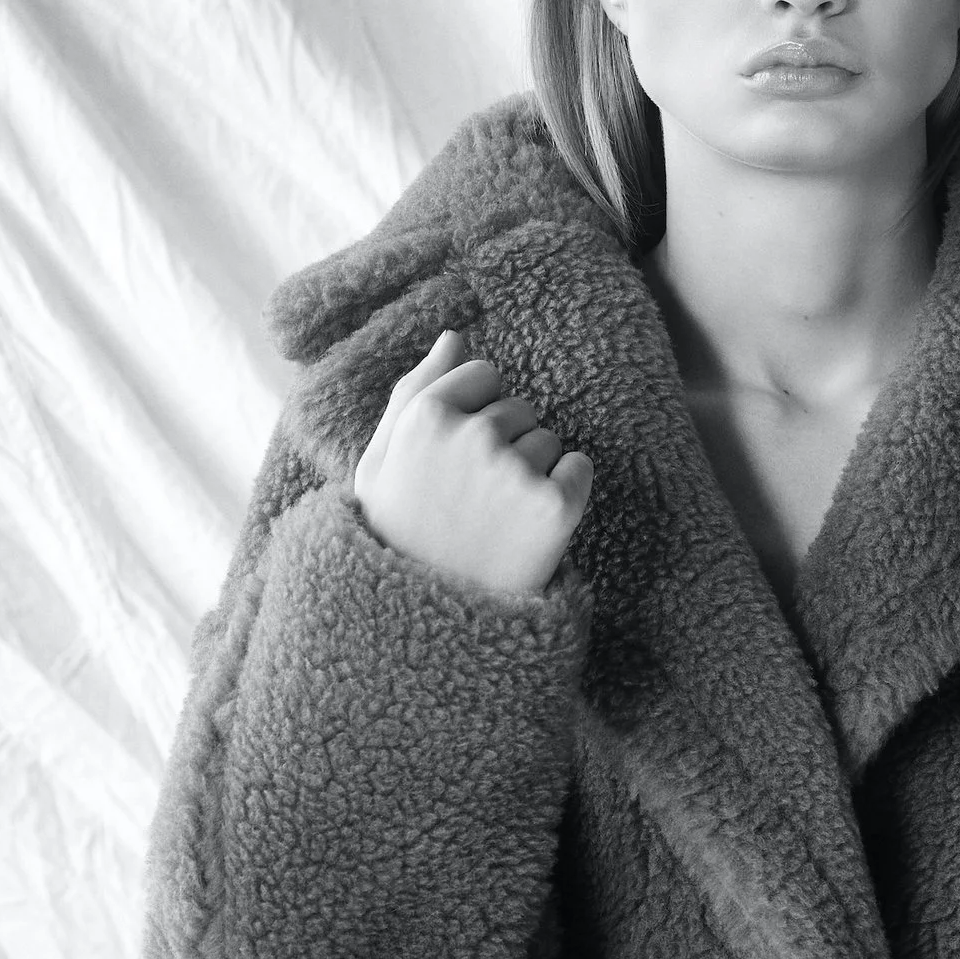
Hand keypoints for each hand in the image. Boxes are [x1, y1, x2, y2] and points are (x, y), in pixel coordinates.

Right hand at [351, 328, 593, 598]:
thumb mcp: (379, 462)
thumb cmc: (395, 536)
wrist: (425, 622)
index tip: (454, 461)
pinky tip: (530, 527)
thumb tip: (455, 336)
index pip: (482, 373)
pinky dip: (565, 493)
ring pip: (548, 440)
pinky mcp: (555, 507)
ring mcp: (516, 471)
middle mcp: (472, 436)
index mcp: (424, 416)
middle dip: (504, 444)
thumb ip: (414, 391)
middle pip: (518, 408)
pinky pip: (579, 468)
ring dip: (533, 472)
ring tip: (497, 519)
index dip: (473, 416)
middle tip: (473, 501)